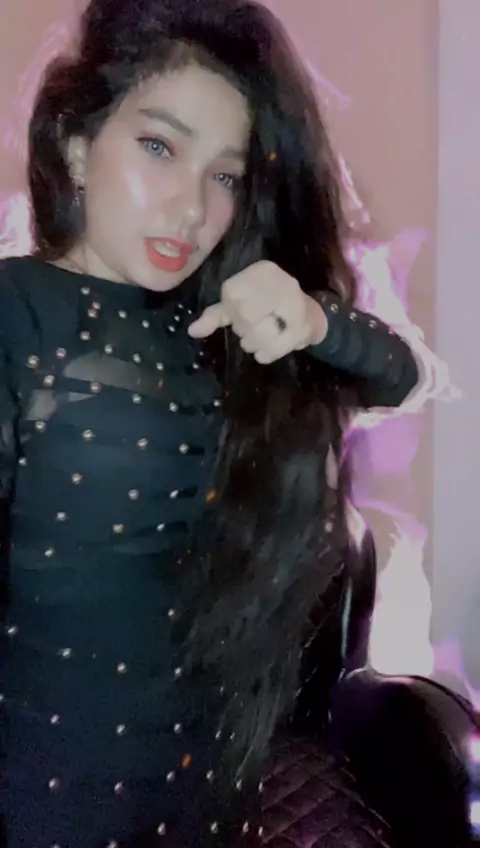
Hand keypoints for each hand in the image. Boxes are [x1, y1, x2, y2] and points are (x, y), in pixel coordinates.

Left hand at [187, 260, 327, 363]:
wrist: (313, 316)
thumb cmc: (270, 308)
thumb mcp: (240, 305)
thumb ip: (215, 316)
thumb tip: (192, 331)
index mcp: (261, 271)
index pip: (231, 295)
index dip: (231, 311)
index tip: (240, 314)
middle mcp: (280, 282)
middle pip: (244, 315)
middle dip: (243, 329)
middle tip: (251, 329)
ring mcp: (294, 304)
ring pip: (260, 333)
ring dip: (253, 343)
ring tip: (258, 340)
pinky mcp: (303, 326)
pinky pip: (274, 348)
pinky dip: (266, 354)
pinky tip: (266, 351)